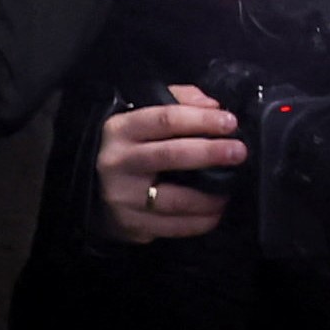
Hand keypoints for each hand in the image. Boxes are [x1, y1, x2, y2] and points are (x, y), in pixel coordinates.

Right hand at [98, 85, 243, 241]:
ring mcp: (123, 197)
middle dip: (211, 153)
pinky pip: (172, 227)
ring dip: (210, 196)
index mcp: (122, 129)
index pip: (165, 119)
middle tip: (239, 152)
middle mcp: (118, 162)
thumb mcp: (143, 114)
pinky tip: (214, 213)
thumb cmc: (128, 145)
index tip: (230, 122)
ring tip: (231, 189)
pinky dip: (199, 222)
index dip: (201, 120)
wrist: (89, 186)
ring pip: (175, 199)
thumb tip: (213, 106)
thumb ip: (178, 101)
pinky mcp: (129, 225)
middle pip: (171, 155)